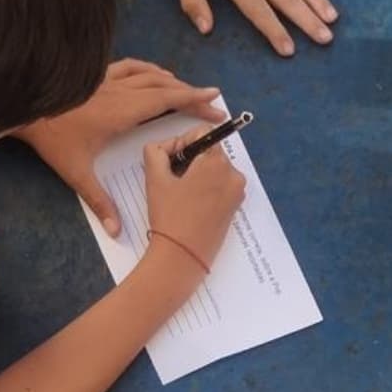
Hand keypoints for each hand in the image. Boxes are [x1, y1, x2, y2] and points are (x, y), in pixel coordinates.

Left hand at [22, 59, 223, 234]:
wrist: (23, 107)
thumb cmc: (51, 139)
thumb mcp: (76, 173)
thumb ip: (99, 201)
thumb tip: (115, 232)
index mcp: (122, 112)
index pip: (166, 101)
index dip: (193, 99)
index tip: (215, 99)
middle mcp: (120, 90)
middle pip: (164, 86)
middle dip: (191, 93)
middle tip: (212, 102)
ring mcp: (108, 78)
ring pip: (149, 73)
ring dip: (172, 80)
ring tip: (187, 91)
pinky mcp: (96, 75)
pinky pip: (130, 66)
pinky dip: (148, 69)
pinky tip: (153, 75)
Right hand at [142, 136, 245, 275]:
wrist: (182, 256)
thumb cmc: (168, 216)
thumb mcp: (155, 178)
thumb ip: (155, 152)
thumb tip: (162, 148)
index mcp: (217, 162)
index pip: (201, 134)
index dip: (181, 143)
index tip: (171, 163)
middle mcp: (233, 174)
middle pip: (209, 152)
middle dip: (190, 161)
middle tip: (172, 181)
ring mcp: (237, 192)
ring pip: (215, 170)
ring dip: (197, 175)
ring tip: (180, 195)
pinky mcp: (235, 207)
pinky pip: (220, 187)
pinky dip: (206, 189)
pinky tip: (191, 205)